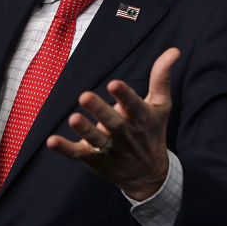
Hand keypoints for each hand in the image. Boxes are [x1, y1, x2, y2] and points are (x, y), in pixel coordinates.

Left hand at [47, 47, 179, 200]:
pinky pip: (77, 153)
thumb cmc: (152, 132)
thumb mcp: (161, 106)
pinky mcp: (94, 158)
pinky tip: (52, 141)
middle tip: (85, 96)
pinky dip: (64, 149)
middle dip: (100, 110)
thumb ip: (161, 77)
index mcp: (141, 118)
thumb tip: (174, 50)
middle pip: (112, 122)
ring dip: (84, 130)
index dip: (124, 95)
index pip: (133, 105)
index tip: (114, 84)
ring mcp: (108, 147)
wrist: (149, 176)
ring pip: (95, 139)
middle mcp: (125, 134)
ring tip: (74, 118)